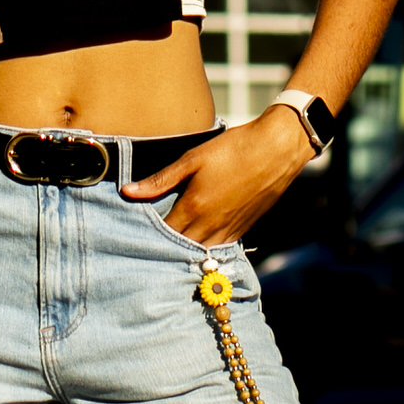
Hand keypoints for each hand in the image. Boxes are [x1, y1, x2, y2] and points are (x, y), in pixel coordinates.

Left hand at [121, 111, 315, 247]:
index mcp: (193, 208)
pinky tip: (196, 244)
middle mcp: (210, 226)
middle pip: (179, 250)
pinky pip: (218, 249)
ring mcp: (228, 231)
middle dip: (162, 251)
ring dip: (183, 254)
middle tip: (144, 251)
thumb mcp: (192, 158)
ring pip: (199, 254)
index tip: (131, 238)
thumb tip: (127, 192)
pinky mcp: (242, 230)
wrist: (276, 150)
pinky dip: (205, 250)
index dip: (145, 239)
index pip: (162, 235)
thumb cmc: (233, 149)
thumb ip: (160, 180)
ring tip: (167, 252)